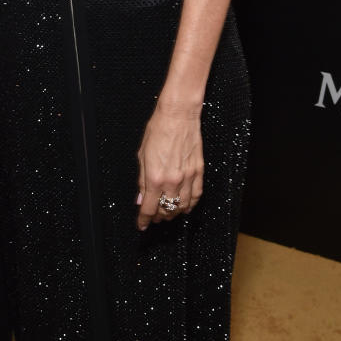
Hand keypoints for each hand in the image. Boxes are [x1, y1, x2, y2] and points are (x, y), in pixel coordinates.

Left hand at [136, 101, 202, 229]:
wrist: (178, 115)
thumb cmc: (158, 130)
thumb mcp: (142, 156)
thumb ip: (142, 181)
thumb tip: (141, 199)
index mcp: (155, 177)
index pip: (149, 208)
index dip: (144, 220)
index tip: (142, 225)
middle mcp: (173, 181)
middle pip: (166, 210)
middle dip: (158, 217)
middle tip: (153, 217)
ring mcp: (188, 177)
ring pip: (183, 206)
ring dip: (174, 213)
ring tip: (168, 213)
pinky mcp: (199, 171)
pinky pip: (196, 195)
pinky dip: (190, 204)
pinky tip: (185, 206)